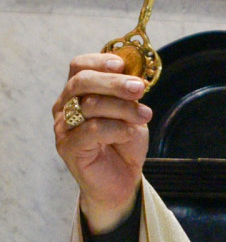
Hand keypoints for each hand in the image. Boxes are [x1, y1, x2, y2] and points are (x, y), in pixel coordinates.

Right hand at [53, 54, 151, 232]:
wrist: (122, 180)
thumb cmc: (124, 144)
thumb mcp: (131, 113)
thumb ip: (129, 95)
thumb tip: (137, 76)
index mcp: (78, 93)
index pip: (79, 66)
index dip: (99, 61)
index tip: (122, 64)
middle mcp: (65, 107)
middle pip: (82, 82)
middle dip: (114, 82)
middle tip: (139, 88)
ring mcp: (64, 127)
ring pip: (90, 105)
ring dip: (123, 108)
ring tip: (145, 115)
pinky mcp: (68, 147)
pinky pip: (92, 130)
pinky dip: (116, 128)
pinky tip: (129, 132)